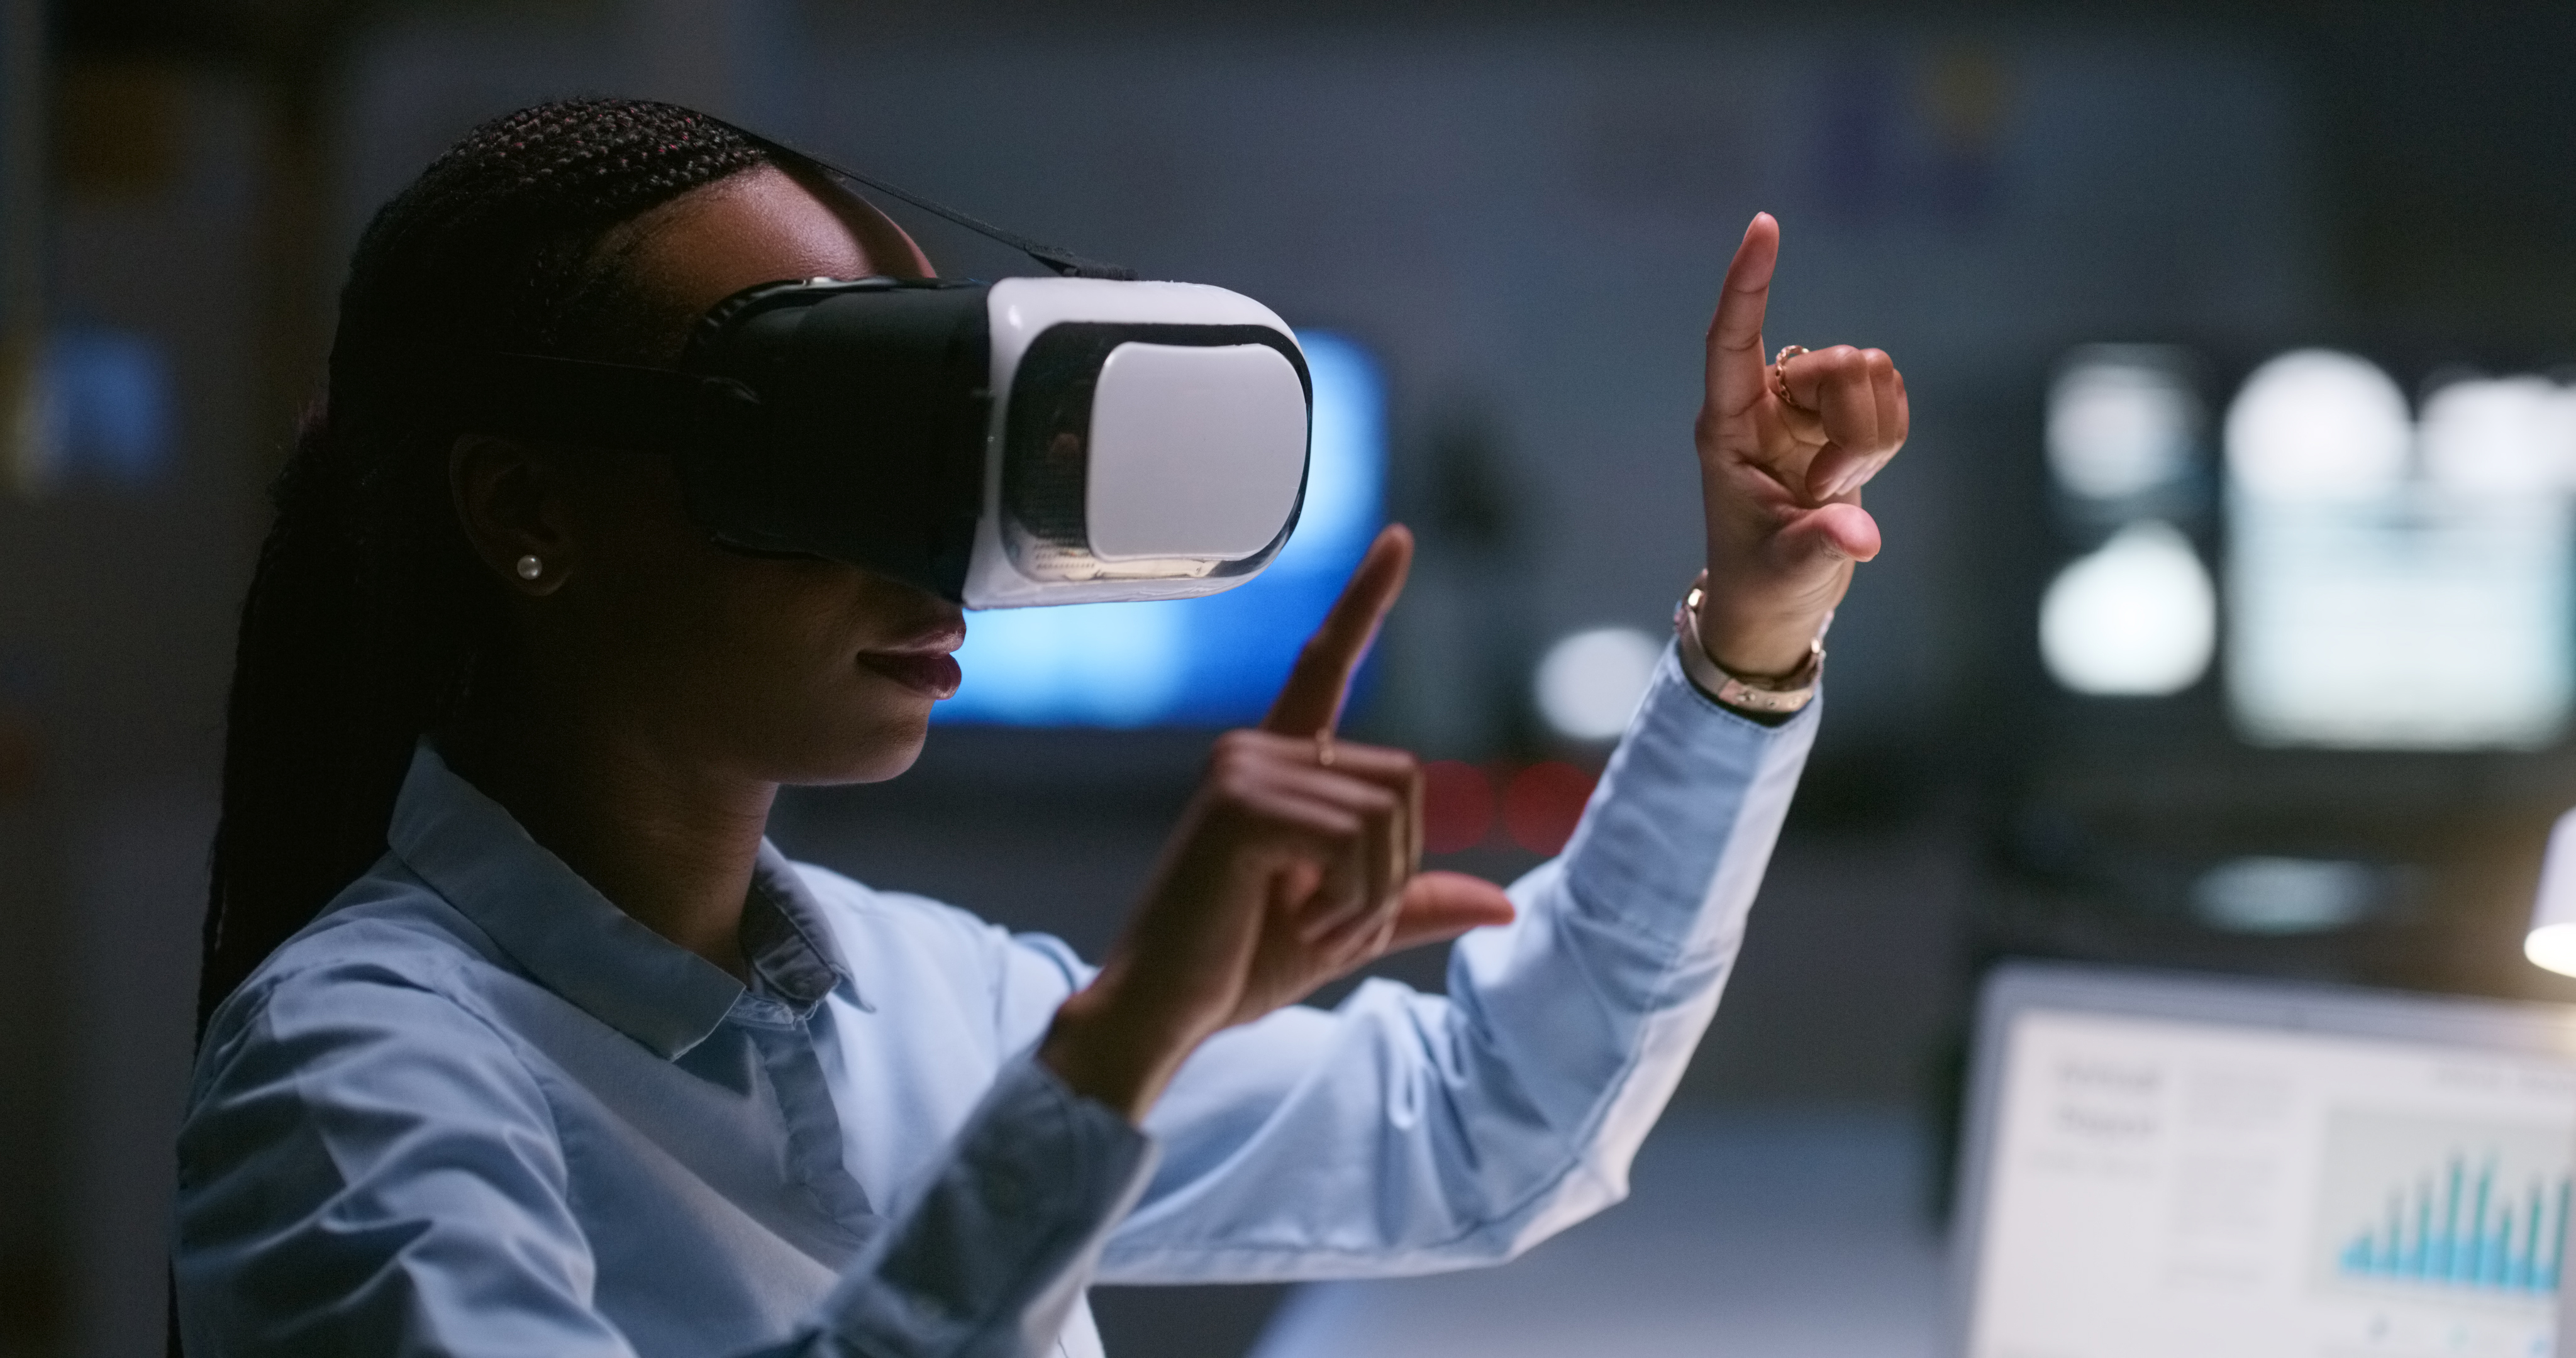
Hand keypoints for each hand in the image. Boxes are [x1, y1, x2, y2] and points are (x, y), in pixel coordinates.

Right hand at [1039, 526, 1517, 1121]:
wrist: (1163, 1013)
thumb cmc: (1235, 967)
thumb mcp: (1346, 931)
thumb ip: (1412, 904)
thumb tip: (1505, 905)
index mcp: (1277, 767)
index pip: (1325, 664)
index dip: (1365, 601)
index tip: (1398, 540)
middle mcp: (1255, 750)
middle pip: (1406, 781)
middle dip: (1394, 870)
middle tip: (1335, 924)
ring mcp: (1244, 772)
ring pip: (1387, 816)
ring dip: (1373, 895)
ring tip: (1313, 929)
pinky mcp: (1242, 808)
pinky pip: (1355, 842)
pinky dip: (1352, 902)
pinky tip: (1301, 926)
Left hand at [1694, 213, 1908, 677]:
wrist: (1777, 604)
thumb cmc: (1761, 583)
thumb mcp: (1787, 570)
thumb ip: (1821, 547)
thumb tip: (1858, 538)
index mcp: (1727, 428)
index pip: (1733, 338)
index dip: (1748, 281)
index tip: (1764, 225)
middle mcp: (1765, 407)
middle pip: (1835, 363)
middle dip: (1853, 426)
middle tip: (1825, 489)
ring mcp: (1806, 412)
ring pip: (1869, 375)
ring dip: (1871, 434)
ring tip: (1834, 488)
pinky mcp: (1842, 423)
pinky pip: (1889, 399)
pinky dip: (1887, 436)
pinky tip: (1857, 474)